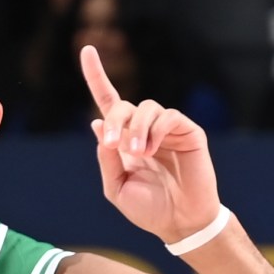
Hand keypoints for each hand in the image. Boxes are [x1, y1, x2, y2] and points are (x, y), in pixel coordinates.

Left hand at [81, 45, 219, 245]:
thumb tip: (96, 124)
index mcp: (124, 141)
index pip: (108, 102)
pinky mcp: (188, 132)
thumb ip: (107, 158)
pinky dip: (157, 129)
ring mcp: (167, 129)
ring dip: (137, 128)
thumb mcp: (117, 187)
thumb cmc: (149, 209)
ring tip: (138, 153)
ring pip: (147, 107)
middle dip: (115, 120)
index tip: (86, 50)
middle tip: (114, 144)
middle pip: (124, 105)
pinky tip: (153, 148)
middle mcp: (144, 129)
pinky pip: (169, 117)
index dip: (96, 76)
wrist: (179, 223)